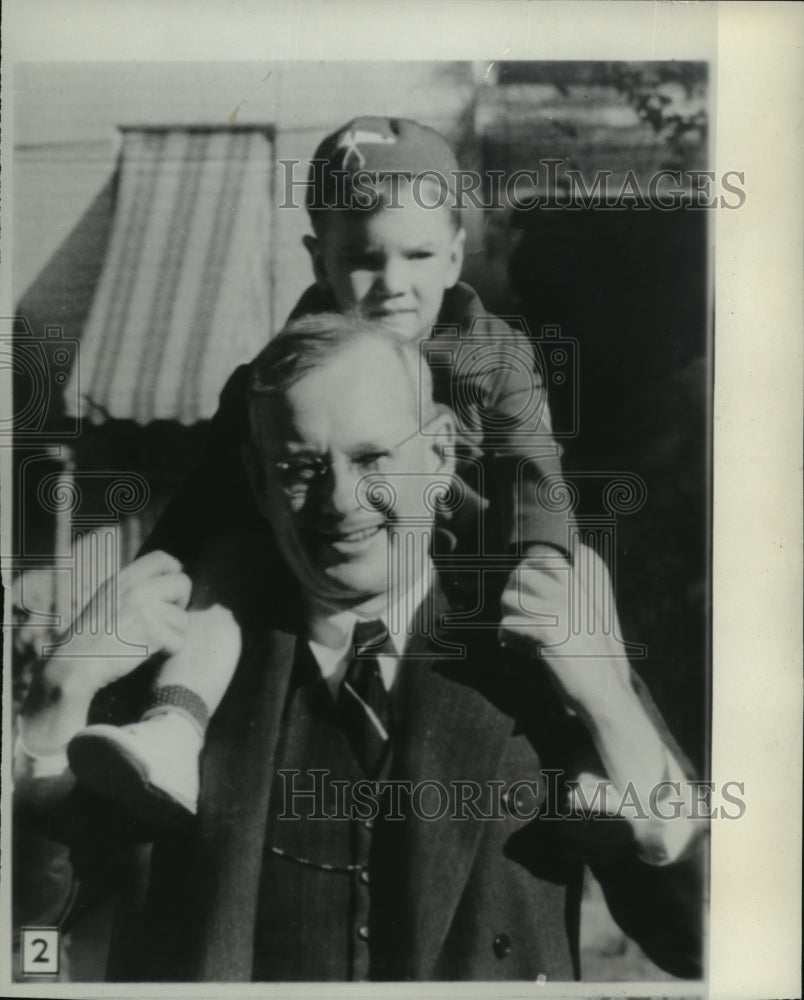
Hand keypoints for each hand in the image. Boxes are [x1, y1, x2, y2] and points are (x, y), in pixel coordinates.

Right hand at [60, 550, 191, 690]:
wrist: (75, 664)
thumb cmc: (90, 638)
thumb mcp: (107, 599)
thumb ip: (133, 588)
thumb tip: (165, 582)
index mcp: (124, 578)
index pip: (162, 558)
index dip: (175, 572)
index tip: (172, 590)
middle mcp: (138, 589)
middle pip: (183, 583)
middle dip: (181, 603)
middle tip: (167, 619)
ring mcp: (146, 609)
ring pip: (182, 619)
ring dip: (171, 634)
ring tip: (149, 642)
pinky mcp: (153, 632)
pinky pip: (178, 642)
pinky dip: (167, 652)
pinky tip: (149, 655)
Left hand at [499, 542, 630, 711]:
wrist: (605, 692)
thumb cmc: (597, 660)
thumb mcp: (592, 621)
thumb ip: (571, 601)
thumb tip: (538, 588)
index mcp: (581, 588)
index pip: (547, 556)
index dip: (528, 565)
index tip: (523, 585)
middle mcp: (570, 593)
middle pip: (521, 573)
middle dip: (511, 590)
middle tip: (513, 612)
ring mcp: (558, 611)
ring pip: (509, 598)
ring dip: (505, 614)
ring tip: (512, 631)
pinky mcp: (547, 632)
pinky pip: (508, 625)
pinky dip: (505, 636)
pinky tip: (512, 645)